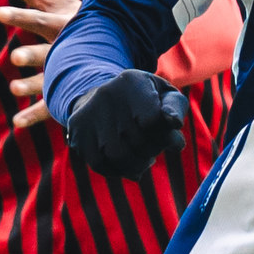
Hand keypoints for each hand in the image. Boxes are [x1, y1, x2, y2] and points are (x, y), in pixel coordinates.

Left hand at [0, 0, 81, 126]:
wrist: (116, 42)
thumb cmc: (75, 19)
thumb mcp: (52, 0)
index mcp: (61, 25)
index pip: (37, 20)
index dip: (19, 17)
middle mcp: (65, 48)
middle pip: (47, 52)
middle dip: (32, 54)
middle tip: (14, 57)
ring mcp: (68, 70)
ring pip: (50, 80)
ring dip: (33, 85)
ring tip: (15, 87)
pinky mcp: (67, 89)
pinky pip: (51, 105)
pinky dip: (35, 115)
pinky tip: (16, 122)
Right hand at [58, 65, 186, 176]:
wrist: (105, 97)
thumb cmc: (144, 100)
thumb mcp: (164, 95)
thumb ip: (175, 108)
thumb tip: (175, 124)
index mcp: (132, 82)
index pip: (153, 121)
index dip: (166, 138)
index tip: (169, 140)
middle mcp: (106, 95)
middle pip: (136, 142)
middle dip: (152, 152)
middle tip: (154, 150)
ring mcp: (88, 114)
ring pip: (117, 156)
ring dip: (137, 165)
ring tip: (143, 160)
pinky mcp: (77, 132)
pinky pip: (99, 164)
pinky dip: (117, 170)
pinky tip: (125, 163)